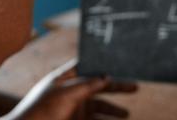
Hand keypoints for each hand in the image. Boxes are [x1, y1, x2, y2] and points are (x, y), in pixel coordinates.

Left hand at [19, 70, 137, 119]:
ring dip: (113, 111)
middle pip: (98, 87)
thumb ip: (88, 84)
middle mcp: (72, 92)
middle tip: (135, 87)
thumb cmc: (42, 111)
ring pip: (100, 107)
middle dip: (116, 87)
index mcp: (65, 79)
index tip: (122, 62)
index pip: (88, 66)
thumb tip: (107, 76)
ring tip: (126, 114)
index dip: (103, 63)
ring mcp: (74, 109)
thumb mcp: (66, 94)